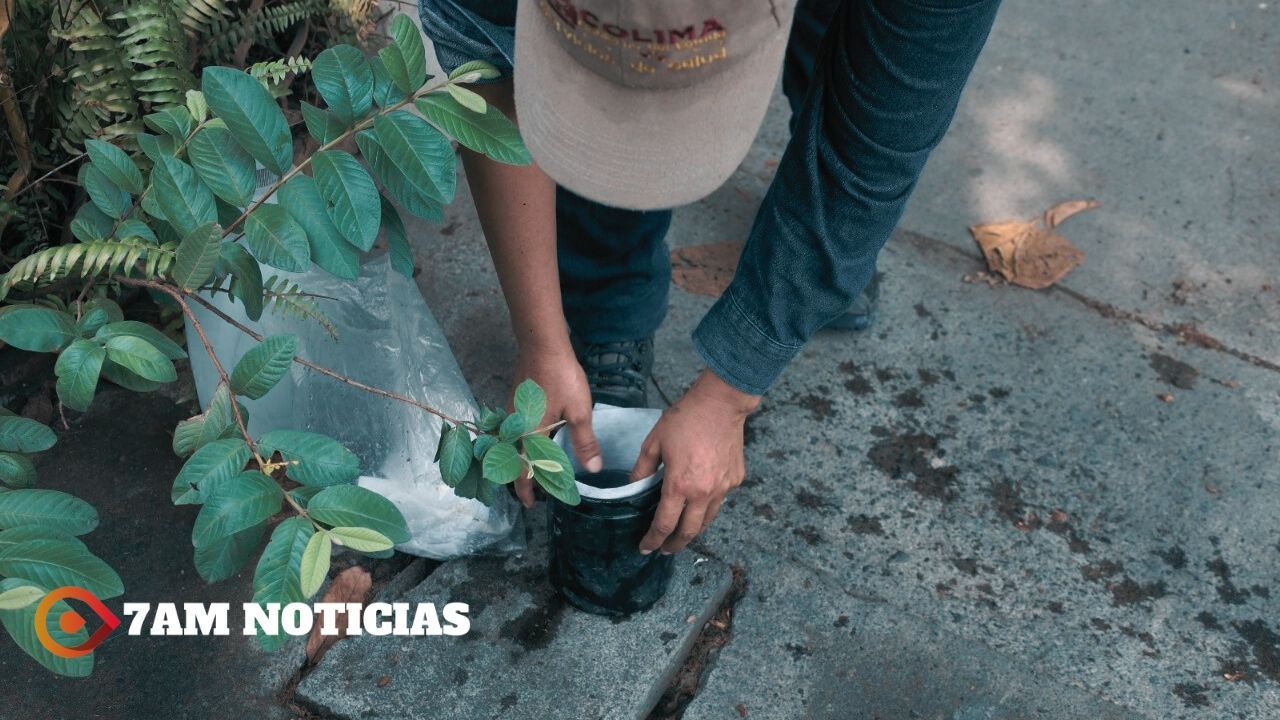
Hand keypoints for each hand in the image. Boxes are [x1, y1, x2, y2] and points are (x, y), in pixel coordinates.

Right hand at [511, 344, 601, 506]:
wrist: (542, 346)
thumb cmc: (561, 378)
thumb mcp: (578, 412)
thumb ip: (583, 442)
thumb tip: (592, 470)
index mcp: (529, 435)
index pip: (523, 471)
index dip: (527, 490)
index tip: (531, 505)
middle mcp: (514, 428)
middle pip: (512, 461)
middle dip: (522, 478)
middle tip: (536, 491)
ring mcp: (510, 414)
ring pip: (511, 447)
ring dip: (520, 461)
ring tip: (535, 470)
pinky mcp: (513, 403)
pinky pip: (512, 433)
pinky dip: (520, 445)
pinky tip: (533, 442)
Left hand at [631, 369, 760, 554]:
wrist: (722, 403)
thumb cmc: (685, 419)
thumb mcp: (654, 442)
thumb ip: (642, 469)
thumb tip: (633, 486)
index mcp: (680, 485)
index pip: (664, 523)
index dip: (653, 539)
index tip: (646, 548)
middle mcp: (704, 492)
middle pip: (689, 531)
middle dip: (675, 544)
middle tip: (665, 549)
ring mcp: (723, 487)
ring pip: (707, 520)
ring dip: (693, 530)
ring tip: (682, 533)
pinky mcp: (735, 479)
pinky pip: (720, 501)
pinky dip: (708, 507)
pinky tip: (699, 504)